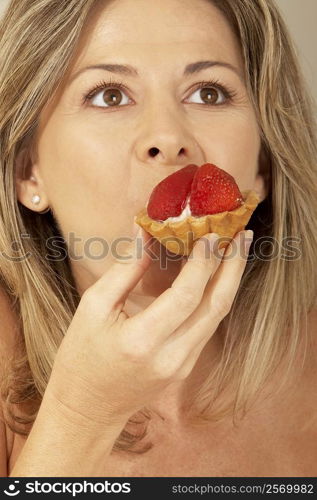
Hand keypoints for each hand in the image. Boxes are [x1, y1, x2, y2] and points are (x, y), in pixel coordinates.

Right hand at [47, 227, 252, 425]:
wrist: (89, 406)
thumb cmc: (82, 354)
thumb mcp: (94, 306)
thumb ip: (125, 269)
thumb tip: (146, 232)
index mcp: (142, 341)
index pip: (186, 295)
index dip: (202, 262)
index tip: (208, 234)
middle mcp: (172, 356)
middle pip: (216, 305)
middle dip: (232, 266)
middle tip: (242, 234)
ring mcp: (184, 365)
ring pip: (218, 315)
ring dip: (230, 279)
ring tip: (237, 248)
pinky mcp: (187, 367)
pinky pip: (209, 325)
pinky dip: (216, 295)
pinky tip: (217, 275)